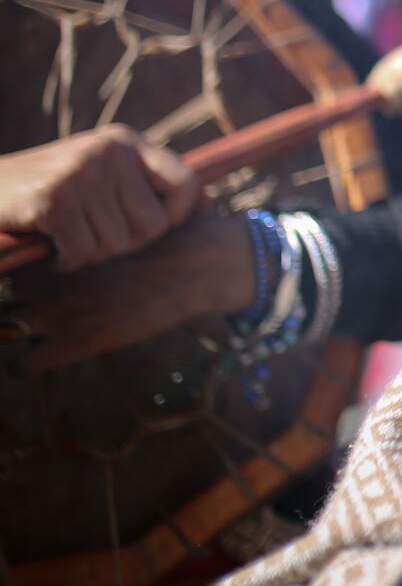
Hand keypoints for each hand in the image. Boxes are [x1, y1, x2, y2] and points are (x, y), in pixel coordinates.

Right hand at [0, 127, 199, 268]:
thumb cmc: (49, 190)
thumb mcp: (102, 173)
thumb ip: (147, 185)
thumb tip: (210, 205)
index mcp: (126, 142)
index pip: (186, 182)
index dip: (179, 215)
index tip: (158, 229)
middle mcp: (110, 151)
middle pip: (153, 225)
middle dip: (126, 244)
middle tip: (95, 240)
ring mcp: (83, 172)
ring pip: (116, 243)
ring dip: (91, 253)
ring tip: (69, 238)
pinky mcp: (54, 198)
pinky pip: (82, 251)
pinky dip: (67, 259)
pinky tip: (53, 248)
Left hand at [7, 212, 255, 372]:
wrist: (198, 265)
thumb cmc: (171, 238)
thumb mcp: (128, 220)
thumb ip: (97, 228)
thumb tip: (88, 229)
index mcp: (54, 248)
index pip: (16, 260)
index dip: (30, 266)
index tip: (45, 272)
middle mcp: (46, 279)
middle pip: (10, 292)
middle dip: (23, 297)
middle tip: (50, 300)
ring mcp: (55, 314)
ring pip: (9, 326)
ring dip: (22, 328)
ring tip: (45, 328)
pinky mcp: (72, 345)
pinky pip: (23, 365)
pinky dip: (27, 365)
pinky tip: (42, 357)